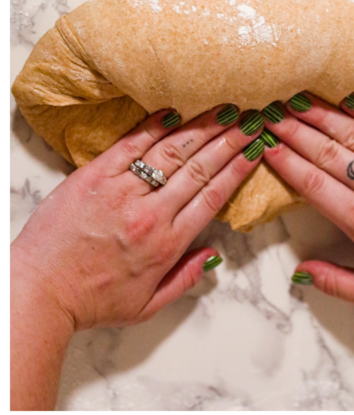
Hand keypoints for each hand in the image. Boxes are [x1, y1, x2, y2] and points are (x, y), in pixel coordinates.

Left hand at [10, 104, 264, 330]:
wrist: (35, 294)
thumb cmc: (88, 302)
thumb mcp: (145, 307)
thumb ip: (184, 280)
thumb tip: (212, 255)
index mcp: (167, 244)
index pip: (213, 195)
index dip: (239, 167)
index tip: (256, 148)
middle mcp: (150, 214)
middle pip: (201, 167)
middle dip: (231, 139)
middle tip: (252, 118)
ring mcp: (121, 192)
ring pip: (173, 150)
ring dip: (204, 126)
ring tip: (226, 107)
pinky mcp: (94, 177)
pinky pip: (130, 144)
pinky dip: (155, 125)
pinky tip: (175, 111)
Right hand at [261, 92, 353, 335]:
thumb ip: (335, 283)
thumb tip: (299, 273)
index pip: (314, 184)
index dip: (286, 161)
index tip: (265, 145)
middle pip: (326, 152)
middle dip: (293, 130)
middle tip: (269, 113)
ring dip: (321, 114)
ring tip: (295, 99)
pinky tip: (344, 96)